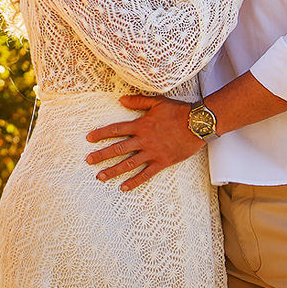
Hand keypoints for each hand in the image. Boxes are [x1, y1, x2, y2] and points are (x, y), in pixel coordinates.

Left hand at [85, 96, 205, 190]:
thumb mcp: (157, 102)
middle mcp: (143, 140)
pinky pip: (146, 174)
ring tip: (100, 176)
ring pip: (128, 164)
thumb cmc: (178, 111)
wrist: (198, 124)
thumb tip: (121, 99)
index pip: (115, 130)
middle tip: (88, 161)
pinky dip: (134, 181)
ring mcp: (152, 152)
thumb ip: (137, 101)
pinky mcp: (162, 162)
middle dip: (101, 155)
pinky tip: (124, 187)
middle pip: (118, 149)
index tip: (89, 138)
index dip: (101, 134)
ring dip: (113, 170)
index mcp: (140, 125)